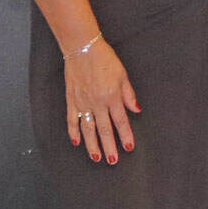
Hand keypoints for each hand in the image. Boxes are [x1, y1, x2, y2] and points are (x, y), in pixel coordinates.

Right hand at [64, 39, 140, 164]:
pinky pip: (72, 119)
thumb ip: (129, 94)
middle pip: (104, 129)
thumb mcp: (122, 74)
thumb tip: (136, 110)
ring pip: (88, 129)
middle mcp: (97, 102)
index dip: (125, 135)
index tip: (128, 147)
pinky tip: (76, 142)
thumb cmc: (104, 58)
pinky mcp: (71, 100)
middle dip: (109, 146)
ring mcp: (83, 102)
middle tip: (112, 160)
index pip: (120, 121)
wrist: (82, 48)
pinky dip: (73, 132)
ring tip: (96, 157)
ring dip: (92, 144)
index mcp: (112, 96)